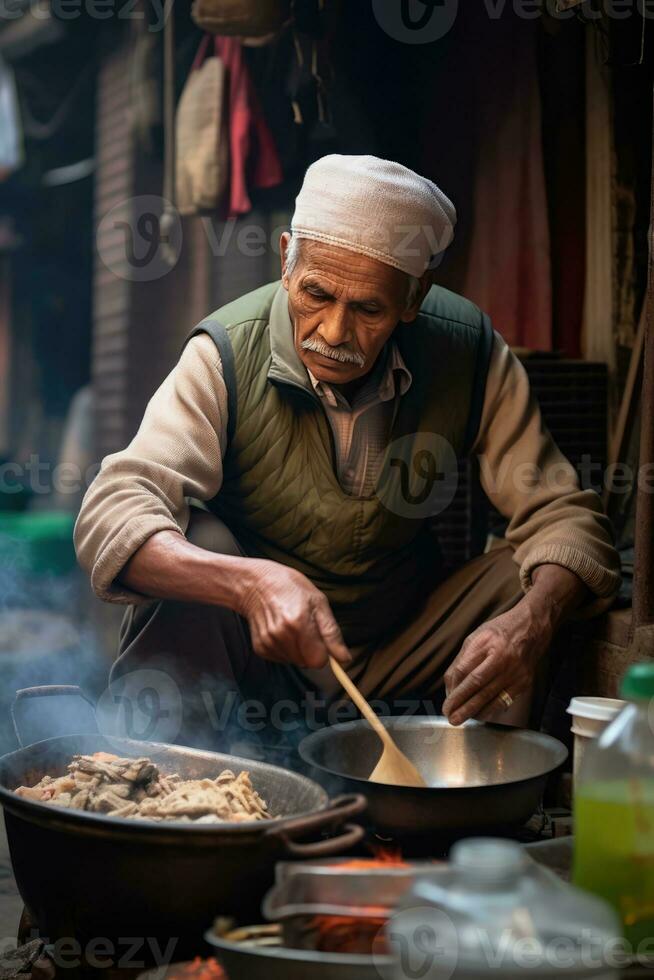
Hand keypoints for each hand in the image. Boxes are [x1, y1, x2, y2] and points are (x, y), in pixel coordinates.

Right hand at [239, 559, 351, 669]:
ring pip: (294, 662)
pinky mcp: (260, 648)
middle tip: (305, 628)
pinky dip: (284, 649)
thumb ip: (332, 633)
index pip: (318, 661)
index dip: (323, 652)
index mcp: (299, 623)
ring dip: (297, 650)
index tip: (320, 639)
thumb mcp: (318, 602)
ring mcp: (269, 643)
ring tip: (292, 627)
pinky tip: (281, 631)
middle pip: (307, 664)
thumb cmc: (290, 588)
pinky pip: (281, 659)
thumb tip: (345, 658)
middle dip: (310, 651)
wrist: (256, 583)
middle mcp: (282, 636)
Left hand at [442, 599, 552, 725]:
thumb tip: (451, 687)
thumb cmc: (500, 631)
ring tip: (461, 719)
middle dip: (462, 704)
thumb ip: (462, 660)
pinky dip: (490, 709)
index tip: (447, 702)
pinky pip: (504, 700)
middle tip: (450, 717)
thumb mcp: (476, 637)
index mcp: (486, 643)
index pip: (464, 670)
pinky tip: (479, 714)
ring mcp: (515, 671)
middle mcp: (502, 658)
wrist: (532, 627)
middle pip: (477, 685)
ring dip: (474, 711)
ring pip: (490, 696)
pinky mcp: (524, 682)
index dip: (454, 689)